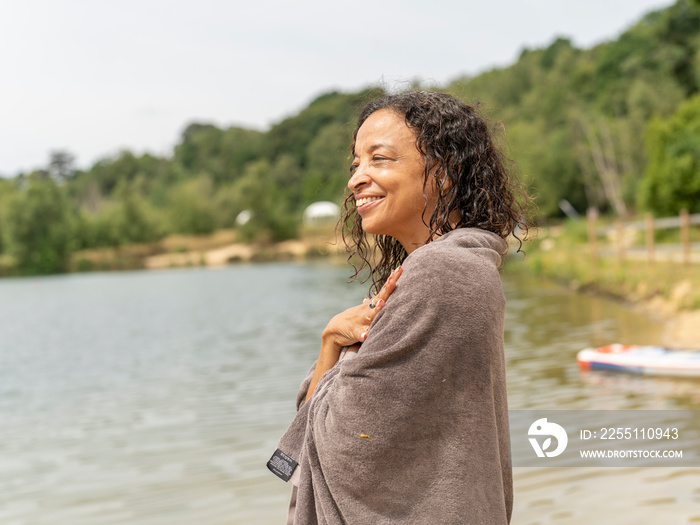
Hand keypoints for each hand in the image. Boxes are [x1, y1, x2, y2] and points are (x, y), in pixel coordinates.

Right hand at [305, 266, 401, 401]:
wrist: (334, 330)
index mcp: (372, 305)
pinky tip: (365, 336)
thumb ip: (377, 302)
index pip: (384, 291)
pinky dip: (362, 335)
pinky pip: (359, 334)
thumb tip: (389, 291)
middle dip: (387, 288)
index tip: (399, 269)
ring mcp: (361, 320)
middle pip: (380, 298)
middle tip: (393, 278)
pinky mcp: (355, 332)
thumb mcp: (367, 310)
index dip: (392, 281)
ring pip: (370, 314)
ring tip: (382, 303)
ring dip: (376, 309)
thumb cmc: (355, 320)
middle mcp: (367, 310)